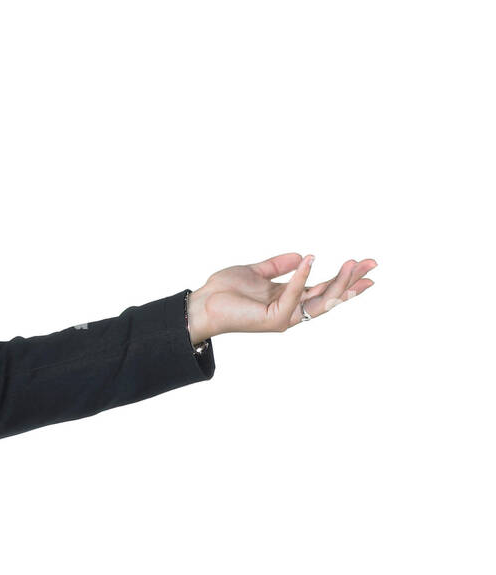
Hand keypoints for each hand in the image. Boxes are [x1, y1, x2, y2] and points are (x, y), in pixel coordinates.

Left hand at [187, 254, 377, 340]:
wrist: (202, 304)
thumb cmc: (224, 291)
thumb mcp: (256, 271)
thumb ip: (278, 265)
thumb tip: (303, 255)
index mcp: (287, 299)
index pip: (323, 289)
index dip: (345, 278)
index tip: (365, 266)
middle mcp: (289, 310)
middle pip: (329, 296)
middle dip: (352, 281)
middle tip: (372, 264)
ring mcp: (283, 317)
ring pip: (319, 301)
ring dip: (338, 282)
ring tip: (353, 264)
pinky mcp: (273, 319)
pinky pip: (293, 295)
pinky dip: (302, 278)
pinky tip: (311, 260)